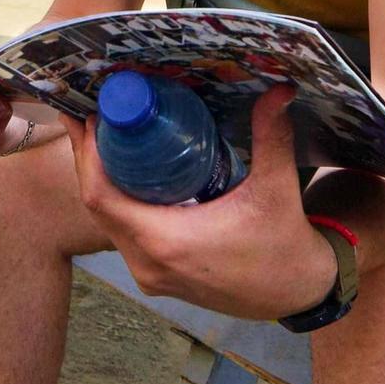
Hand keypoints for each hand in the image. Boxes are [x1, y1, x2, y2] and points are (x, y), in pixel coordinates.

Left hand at [60, 87, 335, 319]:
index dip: (88, 154)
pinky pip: (123, 235)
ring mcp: (150, 274)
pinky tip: (126, 173)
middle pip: (97, 205)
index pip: (101, 196)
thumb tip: (278, 89)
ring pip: (108, 221)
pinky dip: (118, 202)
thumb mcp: (276, 188)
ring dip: (102, 180)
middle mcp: (148, 263)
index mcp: (166, 242)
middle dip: (90, 158)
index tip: (90, 115)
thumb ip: (273, 136)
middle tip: (95, 113)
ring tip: (107, 136)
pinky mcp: (157, 277)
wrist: (296, 293)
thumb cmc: (284, 244)